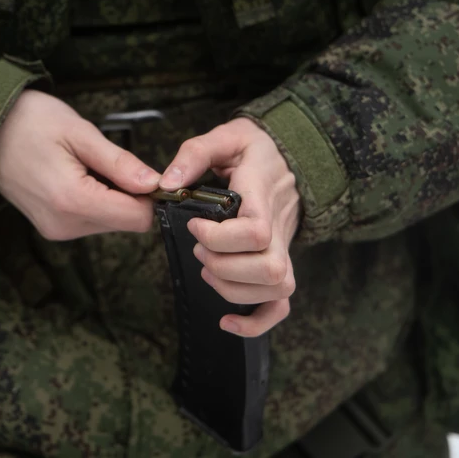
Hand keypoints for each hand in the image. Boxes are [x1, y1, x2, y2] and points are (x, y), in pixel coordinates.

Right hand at [0, 90, 160, 239]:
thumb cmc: (29, 122)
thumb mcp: (80, 133)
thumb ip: (120, 163)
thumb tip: (156, 184)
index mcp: (72, 201)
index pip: (137, 218)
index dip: (152, 196)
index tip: (147, 171)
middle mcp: (65, 225)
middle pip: (126, 222)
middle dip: (133, 195)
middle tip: (112, 161)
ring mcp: (57, 230)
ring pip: (112, 222)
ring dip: (115, 197)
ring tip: (90, 165)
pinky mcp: (54, 228)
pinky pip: (93, 220)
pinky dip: (99, 200)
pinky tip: (81, 175)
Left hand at [160, 118, 300, 336]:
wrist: (290, 157)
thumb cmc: (255, 148)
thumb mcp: (227, 136)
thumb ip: (195, 154)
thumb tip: (167, 183)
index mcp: (263, 197)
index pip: (256, 232)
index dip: (220, 238)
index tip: (194, 226)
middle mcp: (280, 228)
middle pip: (270, 269)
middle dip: (225, 267)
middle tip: (200, 248)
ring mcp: (284, 249)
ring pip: (277, 287)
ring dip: (234, 289)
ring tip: (208, 267)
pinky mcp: (281, 263)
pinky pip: (281, 303)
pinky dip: (256, 322)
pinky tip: (227, 321)